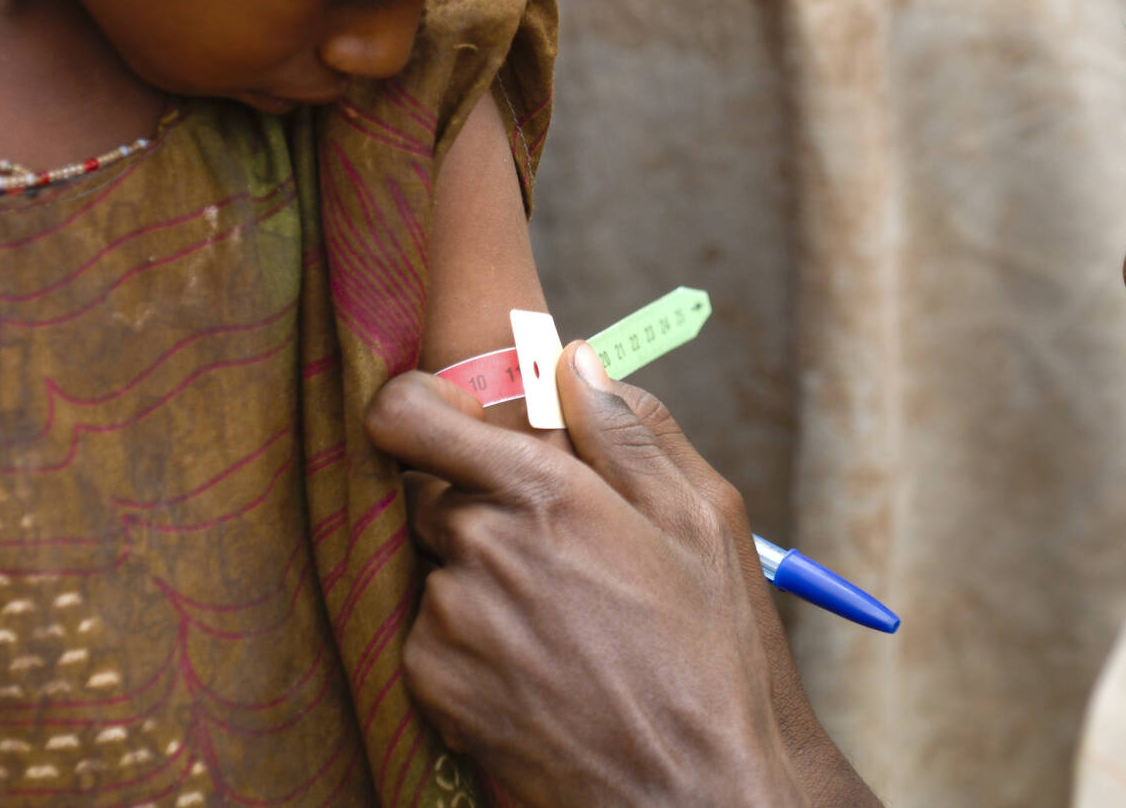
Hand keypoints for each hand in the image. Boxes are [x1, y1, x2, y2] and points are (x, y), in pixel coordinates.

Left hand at [366, 342, 814, 806]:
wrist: (699, 797)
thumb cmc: (717, 658)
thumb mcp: (705, 522)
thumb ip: (631, 431)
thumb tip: (576, 360)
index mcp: (542, 495)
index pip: (409, 417)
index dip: (416, 407)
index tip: (445, 417)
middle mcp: (478, 554)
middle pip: (434, 494)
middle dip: (485, 506)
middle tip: (564, 549)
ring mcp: (448, 628)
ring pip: (442, 568)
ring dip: (485, 578)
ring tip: (571, 623)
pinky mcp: (434, 692)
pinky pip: (435, 635)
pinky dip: (475, 641)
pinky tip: (547, 666)